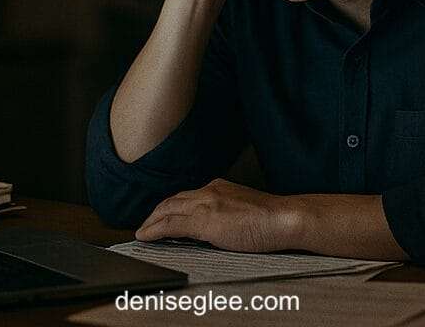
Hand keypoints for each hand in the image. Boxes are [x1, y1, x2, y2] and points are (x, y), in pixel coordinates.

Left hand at [135, 179, 298, 252]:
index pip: (186, 196)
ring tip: (142, 232)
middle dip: (156, 213)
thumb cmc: (271, 220)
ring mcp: (205, 203)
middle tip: (145, 225)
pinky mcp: (204, 220)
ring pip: (167, 210)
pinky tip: (145, 236)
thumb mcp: (242, 210)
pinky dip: (154, 230)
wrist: (283, 218)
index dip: (170, 207)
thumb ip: (225, 213)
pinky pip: (171, 224)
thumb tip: (216, 228)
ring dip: (151, 221)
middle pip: (173, 200)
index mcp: (218, 187)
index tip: (161, 216)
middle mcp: (209, 190)